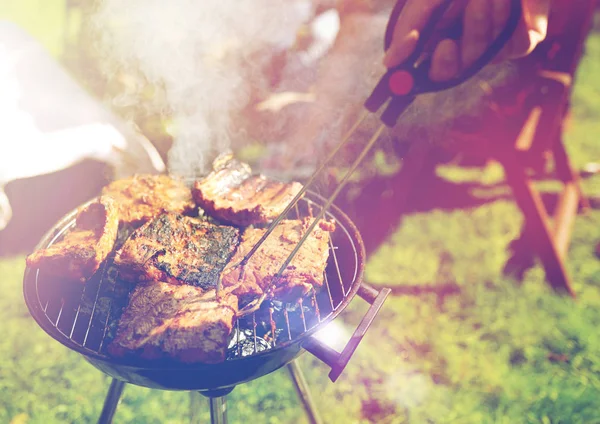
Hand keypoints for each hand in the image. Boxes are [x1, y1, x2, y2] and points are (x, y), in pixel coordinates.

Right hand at [383, 0, 550, 80]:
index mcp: (437, 40)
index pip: (430, 72)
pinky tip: (507, 2)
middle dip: (460, 49)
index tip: (439, 45)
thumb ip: (408, 27)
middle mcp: (462, 48)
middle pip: (455, 72)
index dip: (433, 66)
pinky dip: (510, 24)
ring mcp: (491, 48)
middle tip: (457, 31)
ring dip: (484, 23)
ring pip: (484, 55)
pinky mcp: (520, 43)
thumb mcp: (427, 0)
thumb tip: (389, 62)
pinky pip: (516, 48)